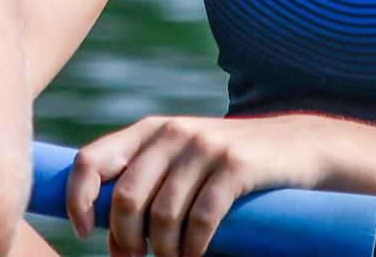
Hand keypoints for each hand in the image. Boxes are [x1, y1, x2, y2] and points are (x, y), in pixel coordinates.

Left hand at [66, 113, 327, 256]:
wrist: (297, 146)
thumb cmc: (228, 164)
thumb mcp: (181, 158)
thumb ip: (145, 175)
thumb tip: (104, 224)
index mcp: (149, 130)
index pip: (91, 159)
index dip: (78, 199)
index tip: (84, 232)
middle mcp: (173, 132)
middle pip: (126, 197)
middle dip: (125, 240)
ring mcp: (206, 146)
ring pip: (163, 214)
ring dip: (163, 252)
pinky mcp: (237, 165)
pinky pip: (201, 218)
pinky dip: (193, 248)